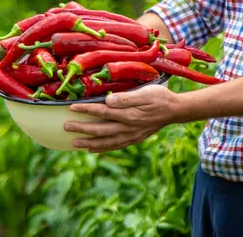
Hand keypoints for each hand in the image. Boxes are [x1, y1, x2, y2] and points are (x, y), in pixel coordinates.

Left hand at [64, 84, 181, 152]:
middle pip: (100, 129)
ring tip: (75, 143)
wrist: (176, 111)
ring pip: (106, 141)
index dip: (86, 109)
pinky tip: (94, 149)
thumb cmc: (160, 97)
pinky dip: (103, 148)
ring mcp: (131, 135)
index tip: (72, 108)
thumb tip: (108, 100)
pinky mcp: (135, 138)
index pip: (102, 111)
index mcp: (129, 114)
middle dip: (82, 128)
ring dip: (89, 142)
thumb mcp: (146, 93)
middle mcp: (128, 127)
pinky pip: (116, 145)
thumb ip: (127, 98)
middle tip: (66, 126)